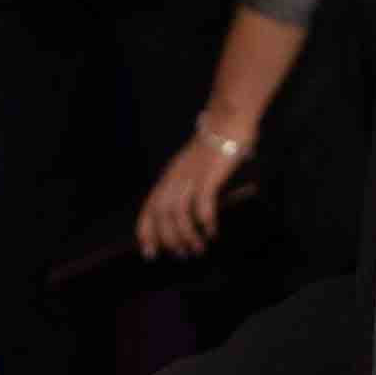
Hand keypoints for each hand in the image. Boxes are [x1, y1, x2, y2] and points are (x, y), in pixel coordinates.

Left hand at [135, 124, 253, 258]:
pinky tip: (212, 232)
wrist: (229, 119)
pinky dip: (205, 222)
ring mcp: (191, 175)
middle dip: (168, 239)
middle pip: (161, 214)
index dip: (146, 232)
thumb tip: (191, 216)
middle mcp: (175, 177)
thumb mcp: (193, 168)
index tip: (149, 254)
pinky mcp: (208, 175)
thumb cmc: (215, 146)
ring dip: (187, 235)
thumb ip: (188, 188)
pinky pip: (202, 205)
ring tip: (198, 248)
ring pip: (178, 213)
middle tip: (182, 255)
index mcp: (169, 176)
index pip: (149, 208)